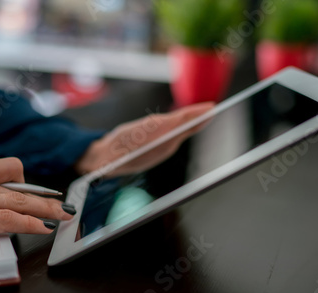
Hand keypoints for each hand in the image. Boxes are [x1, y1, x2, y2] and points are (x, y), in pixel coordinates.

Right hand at [0, 158, 73, 249]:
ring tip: (63, 216)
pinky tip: (42, 229)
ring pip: (19, 202)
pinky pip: (6, 219)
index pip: (5, 170)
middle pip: (19, 187)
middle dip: (45, 197)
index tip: (38, 192)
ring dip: (46, 210)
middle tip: (62, 204)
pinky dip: (29, 224)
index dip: (25, 182)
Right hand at [75, 102, 213, 175]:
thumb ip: (159, 124)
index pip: (183, 122)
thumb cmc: (120, 142)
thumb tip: (182, 120)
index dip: (197, 114)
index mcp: (159, 138)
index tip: (211, 107)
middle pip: (185, 130)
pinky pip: (173, 140)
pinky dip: (180, 131)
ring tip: (202, 115)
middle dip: (198, 119)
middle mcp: (164, 148)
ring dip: (191, 125)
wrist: (106, 161)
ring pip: (180, 135)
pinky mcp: (159, 156)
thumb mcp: (138, 128)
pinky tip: (185, 127)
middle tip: (211, 109)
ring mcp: (162, 153)